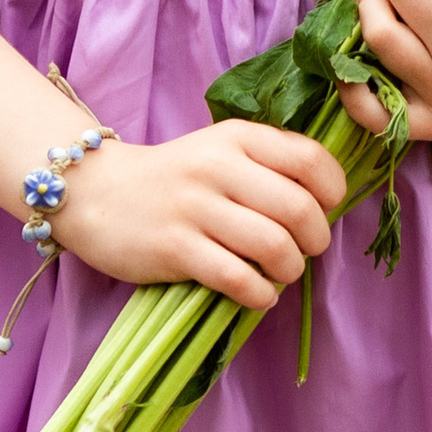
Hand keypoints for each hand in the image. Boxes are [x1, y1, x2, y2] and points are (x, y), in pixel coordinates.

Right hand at [46, 124, 346, 308]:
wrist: (98, 192)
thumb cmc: (176, 175)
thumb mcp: (222, 149)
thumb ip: (269, 163)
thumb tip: (325, 202)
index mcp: (238, 136)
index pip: (310, 158)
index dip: (333, 190)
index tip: (328, 209)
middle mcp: (219, 166)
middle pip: (298, 208)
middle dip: (316, 239)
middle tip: (308, 250)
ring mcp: (195, 208)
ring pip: (273, 245)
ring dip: (290, 269)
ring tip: (281, 273)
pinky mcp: (174, 249)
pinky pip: (236, 278)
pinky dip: (260, 294)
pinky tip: (259, 294)